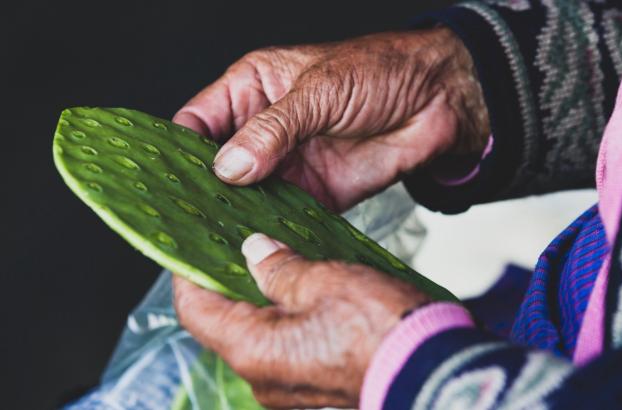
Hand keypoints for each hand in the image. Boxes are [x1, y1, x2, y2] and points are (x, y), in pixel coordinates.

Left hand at [173, 233, 429, 408]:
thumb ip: (280, 268)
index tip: (194, 246)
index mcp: (254, 350)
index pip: (196, 310)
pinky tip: (311, 298)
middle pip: (227, 325)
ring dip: (266, 303)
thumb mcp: (326, 282)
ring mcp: (290, 392)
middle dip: (233, 284)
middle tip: (247, 248)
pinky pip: (289, 354)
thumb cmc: (386, 332)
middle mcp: (264, 381)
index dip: (189, 273)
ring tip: (285, 266)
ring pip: (261, 339)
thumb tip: (255, 253)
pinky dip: (290, 324)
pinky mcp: (316, 393)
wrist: (438, 376)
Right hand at [174, 28, 488, 210]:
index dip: (178, 151)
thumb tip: (228, 168)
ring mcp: (288, 164)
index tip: (164, 181)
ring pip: (247, 197)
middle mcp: (263, 130)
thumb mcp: (318, 91)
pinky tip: (257, 245)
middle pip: (217, 167)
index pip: (197, 123)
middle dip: (203, 192)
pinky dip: (271, 231)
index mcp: (252, 90)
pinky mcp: (315, 193)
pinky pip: (283, 216)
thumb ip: (272, 130)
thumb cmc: (379, 72)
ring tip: (215, 240)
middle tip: (186, 221)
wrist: (437, 101)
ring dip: (234, 218)